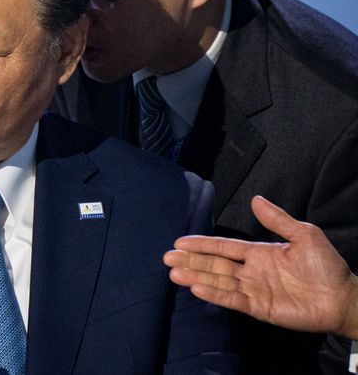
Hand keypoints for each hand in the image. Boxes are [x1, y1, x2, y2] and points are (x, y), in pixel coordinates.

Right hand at [163, 195, 357, 339]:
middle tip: (167, 258)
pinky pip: (233, 300)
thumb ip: (278, 219)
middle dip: (191, 261)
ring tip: (174, 273)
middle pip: (215, 265)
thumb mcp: (305, 234)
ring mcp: (254, 290)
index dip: (202, 244)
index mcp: (259, 253)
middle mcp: (251, 271)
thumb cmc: (326, 266)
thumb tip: (255, 199)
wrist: (343, 298)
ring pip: (219, 282)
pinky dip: (214, 294)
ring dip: (196, 277)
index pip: (224, 247)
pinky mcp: (259, 308)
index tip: (180, 242)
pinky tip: (197, 288)